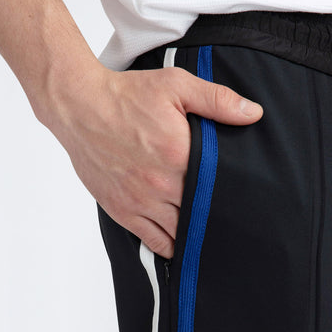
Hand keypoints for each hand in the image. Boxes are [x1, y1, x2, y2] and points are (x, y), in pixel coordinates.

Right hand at [45, 63, 263, 258]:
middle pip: (201, 214)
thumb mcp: (176, 85)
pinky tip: (181, 242)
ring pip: (180, 233)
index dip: (232, 195)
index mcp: (179, 155)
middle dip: (215, 216)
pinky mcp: (122, 210)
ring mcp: (141, 201)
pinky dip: (170, 246)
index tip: (242, 197)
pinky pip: (154, 241)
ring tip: (207, 230)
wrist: (79, 107)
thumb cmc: (126, 95)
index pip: (218, 187)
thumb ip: (217, 100)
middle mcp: (161, 184)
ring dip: (194, 233)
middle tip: (231, 218)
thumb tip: (252, 113)